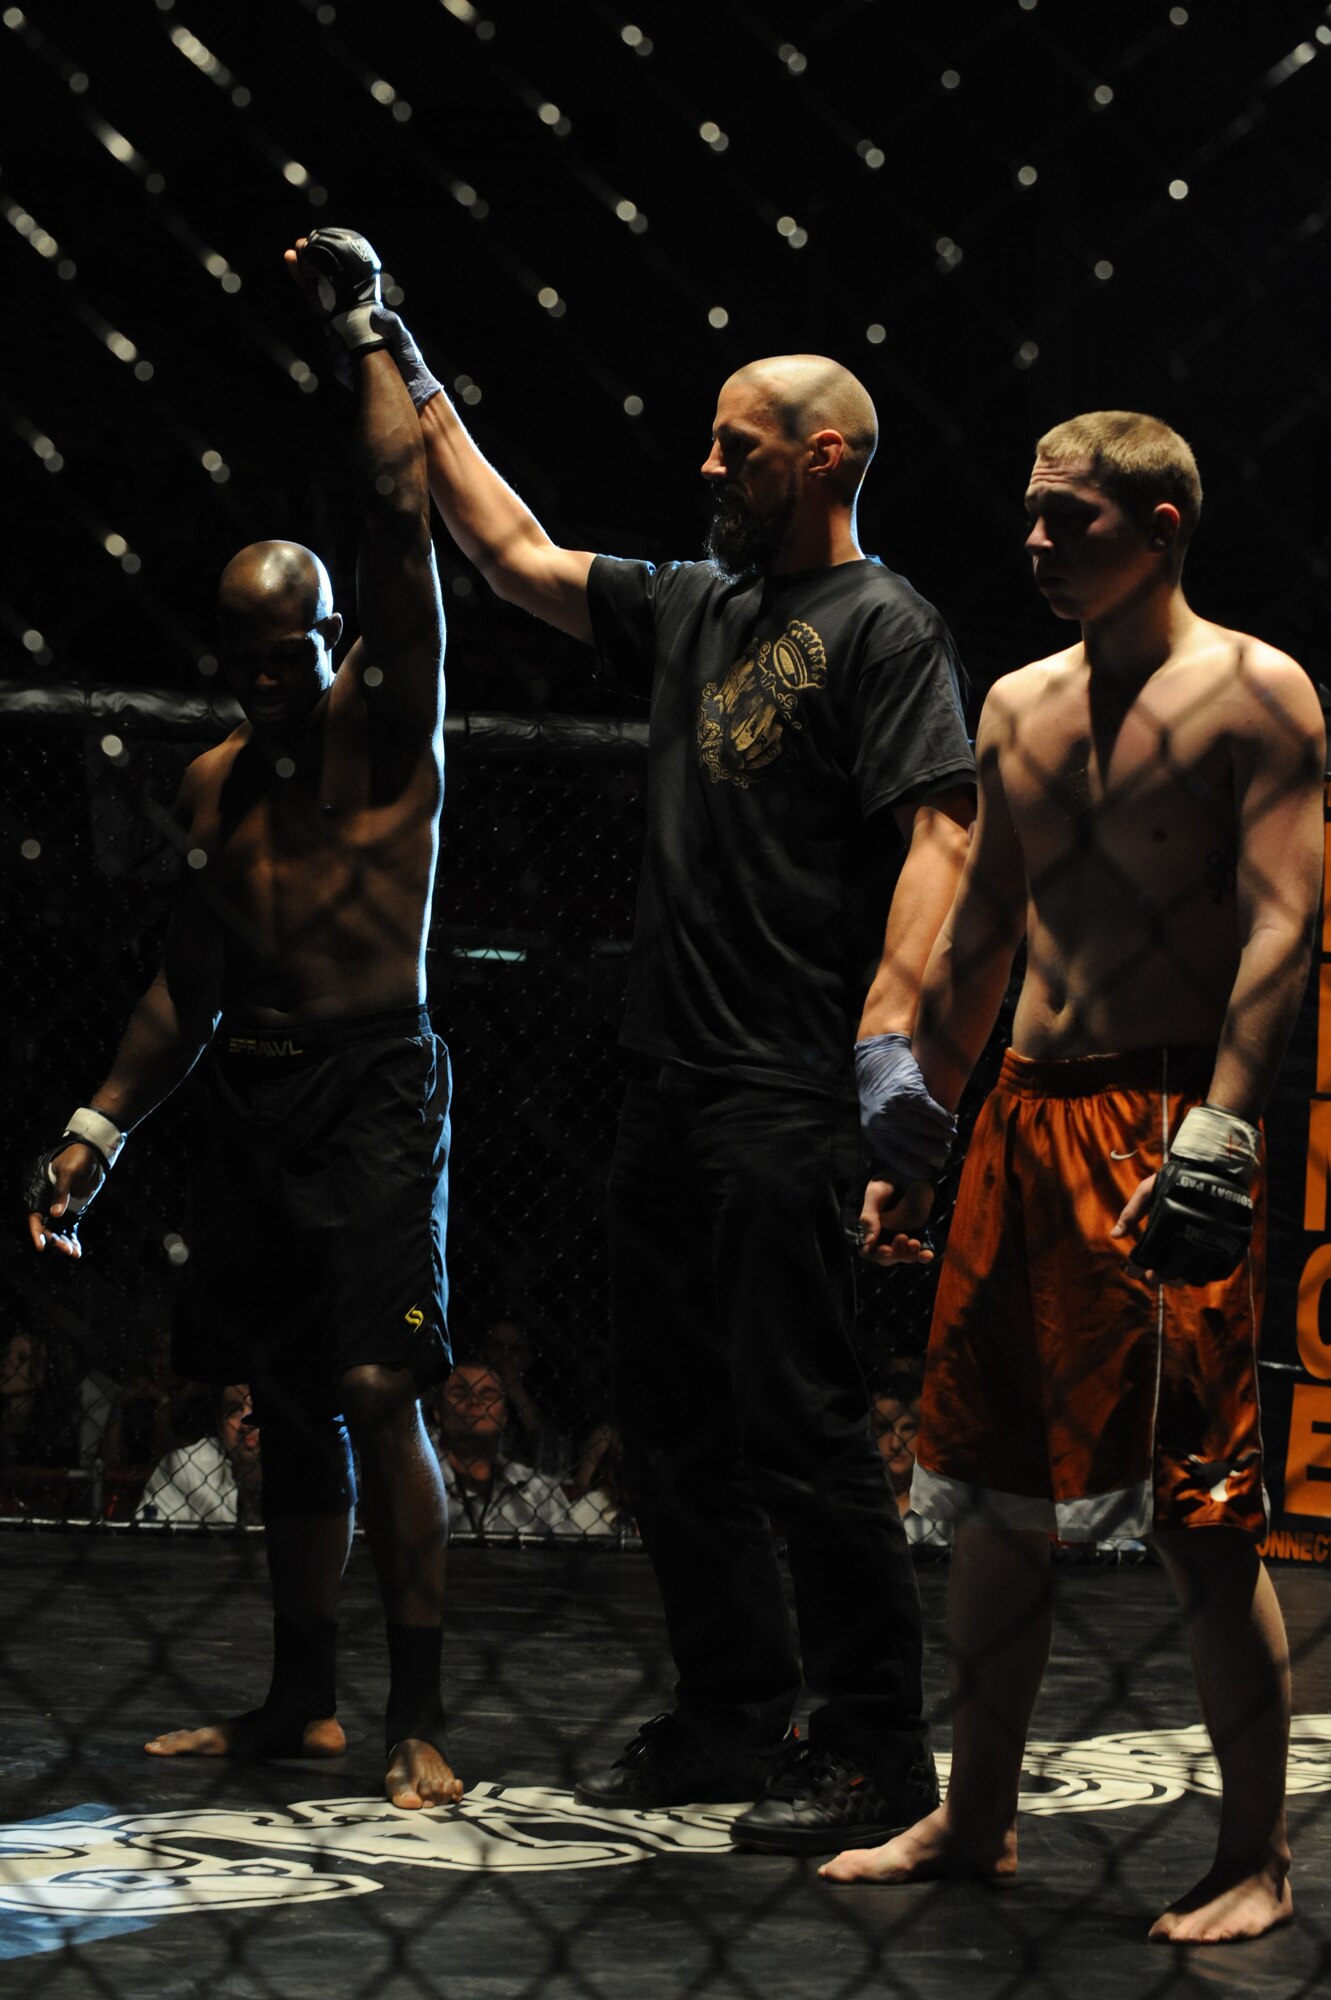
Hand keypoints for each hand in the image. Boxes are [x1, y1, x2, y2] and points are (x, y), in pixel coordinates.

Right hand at [25, 1141, 104, 1257]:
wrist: (92, 1152)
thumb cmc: (77, 1157)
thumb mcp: (69, 1172)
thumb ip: (61, 1192)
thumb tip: (55, 1214)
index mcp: (38, 1191)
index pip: (35, 1216)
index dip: (37, 1232)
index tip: (41, 1246)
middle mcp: (46, 1202)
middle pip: (46, 1226)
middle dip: (55, 1240)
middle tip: (67, 1250)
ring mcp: (59, 1207)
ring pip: (57, 1230)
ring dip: (64, 1242)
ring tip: (74, 1253)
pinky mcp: (71, 1210)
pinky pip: (69, 1228)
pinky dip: (72, 1239)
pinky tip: (77, 1250)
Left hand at [855, 1034, 955, 1186]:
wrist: (877, 1059)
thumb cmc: (880, 1092)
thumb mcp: (876, 1118)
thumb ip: (890, 1138)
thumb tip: (918, 1162)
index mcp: (874, 1133)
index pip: (898, 1160)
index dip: (917, 1169)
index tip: (931, 1171)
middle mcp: (883, 1122)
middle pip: (917, 1147)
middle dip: (936, 1152)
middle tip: (946, 1151)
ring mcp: (895, 1108)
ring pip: (928, 1130)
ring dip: (944, 1135)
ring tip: (951, 1136)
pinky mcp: (909, 1092)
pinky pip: (933, 1112)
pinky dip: (945, 1119)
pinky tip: (951, 1121)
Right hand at [855, 1178, 935, 1265]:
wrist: (908, 1171)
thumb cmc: (887, 1181)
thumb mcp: (875, 1195)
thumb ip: (870, 1217)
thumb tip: (869, 1242)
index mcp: (871, 1229)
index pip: (870, 1251)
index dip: (877, 1254)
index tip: (887, 1250)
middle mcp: (885, 1236)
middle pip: (888, 1258)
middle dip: (896, 1254)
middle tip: (902, 1237)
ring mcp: (903, 1235)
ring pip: (904, 1257)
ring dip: (909, 1255)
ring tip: (915, 1242)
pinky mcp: (918, 1233)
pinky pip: (921, 1251)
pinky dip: (924, 1256)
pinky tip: (928, 1255)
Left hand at [1111, 1104, 1257, 1284]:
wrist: (1216, 1164)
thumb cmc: (1176, 1177)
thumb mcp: (1148, 1190)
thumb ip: (1131, 1212)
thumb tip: (1114, 1236)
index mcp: (1167, 1224)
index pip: (1148, 1257)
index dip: (1137, 1268)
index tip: (1132, 1271)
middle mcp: (1191, 1236)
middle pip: (1170, 1272)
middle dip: (1157, 1278)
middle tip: (1151, 1278)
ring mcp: (1214, 1242)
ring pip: (1193, 1276)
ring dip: (1180, 1279)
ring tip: (1172, 1277)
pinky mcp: (1233, 1244)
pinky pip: (1218, 1270)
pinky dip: (1204, 1274)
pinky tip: (1193, 1270)